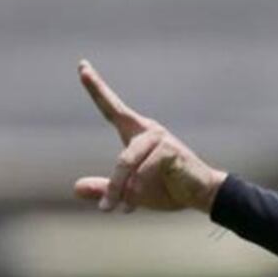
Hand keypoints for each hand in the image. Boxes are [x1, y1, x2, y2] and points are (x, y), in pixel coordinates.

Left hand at [74, 59, 227, 213]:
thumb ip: (106, 188)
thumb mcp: (131, 192)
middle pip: (122, 159)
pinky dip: (140, 191)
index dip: (96, 88)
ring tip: (123, 210)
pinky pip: (144, 172)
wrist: (201, 195)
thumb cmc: (168, 189)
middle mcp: (148, 131)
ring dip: (125, 192)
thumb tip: (76, 188)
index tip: (82, 66)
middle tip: (106, 210)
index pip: (112, 108)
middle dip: (115, 186)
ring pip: (129, 166)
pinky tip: (140, 204)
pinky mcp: (169, 150)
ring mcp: (160, 138)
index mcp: (136, 134)